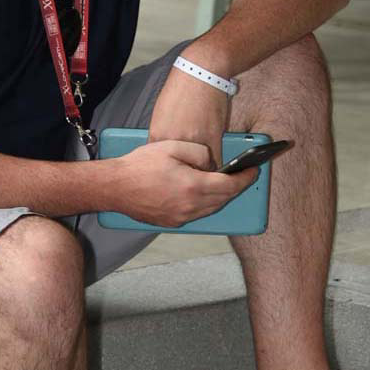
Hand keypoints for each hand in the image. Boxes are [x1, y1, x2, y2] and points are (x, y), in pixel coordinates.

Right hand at [110, 139, 258, 227]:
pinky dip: (205, 203)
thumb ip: (200, 153)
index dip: (246, 178)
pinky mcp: (172, 222)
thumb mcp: (173, 147)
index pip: (230, 185)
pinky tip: (203, 192)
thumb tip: (212, 164)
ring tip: (225, 183)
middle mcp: (190, 207)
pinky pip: (197, 214)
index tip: (254, 170)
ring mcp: (181, 218)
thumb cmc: (140, 166)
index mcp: (193, 187)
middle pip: (223, 199)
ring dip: (221, 196)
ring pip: (211, 208)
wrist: (115, 187)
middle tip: (243, 175)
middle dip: (236, 187)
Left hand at [147, 63, 229, 169]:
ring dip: (201, 171)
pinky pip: (214, 162)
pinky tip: (215, 162)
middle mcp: (174, 142)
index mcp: (158, 135)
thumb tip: (162, 152)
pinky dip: (214, 164)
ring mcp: (193, 143)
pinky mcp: (213, 140)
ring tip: (202, 168)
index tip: (171, 175)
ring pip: (197, 170)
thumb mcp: (161, 113)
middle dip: (183, 174)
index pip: (160, 164)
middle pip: (178, 170)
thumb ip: (162, 135)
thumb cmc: (181, 89)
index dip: (167, 171)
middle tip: (187, 176)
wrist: (201, 72)